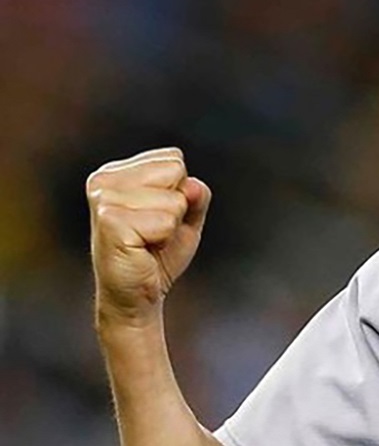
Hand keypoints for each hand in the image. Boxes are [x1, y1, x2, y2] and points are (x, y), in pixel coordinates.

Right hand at [88, 147, 211, 326]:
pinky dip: (164, 239)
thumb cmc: (157, 255)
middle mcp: (104, 181)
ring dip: (169, 225)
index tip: (157, 215)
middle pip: (175, 171)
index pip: (173, 158)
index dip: (179, 191)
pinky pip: (166, 221)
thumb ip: (196, 194)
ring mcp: (104, 200)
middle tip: (153, 231)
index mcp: (116, 172)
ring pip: (174, 199)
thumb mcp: (186, 217)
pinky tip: (143, 249)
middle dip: (176, 205)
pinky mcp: (111, 222)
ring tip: (147, 240)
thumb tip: (191, 186)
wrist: (137, 297)